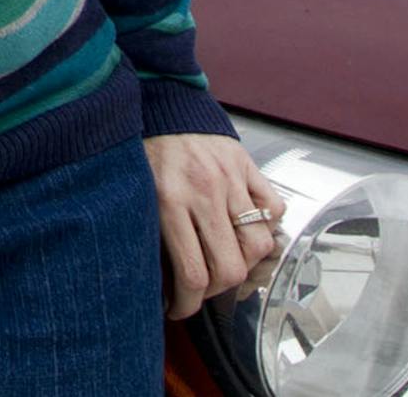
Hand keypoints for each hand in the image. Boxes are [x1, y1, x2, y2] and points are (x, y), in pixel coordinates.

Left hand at [143, 132, 287, 319]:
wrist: (158, 98)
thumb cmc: (143, 148)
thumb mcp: (134, 190)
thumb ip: (150, 230)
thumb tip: (159, 279)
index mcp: (168, 200)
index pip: (193, 273)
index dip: (189, 303)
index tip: (180, 308)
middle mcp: (203, 191)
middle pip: (232, 268)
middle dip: (219, 290)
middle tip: (203, 288)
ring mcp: (230, 177)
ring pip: (259, 244)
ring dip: (246, 262)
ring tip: (225, 259)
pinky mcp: (247, 164)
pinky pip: (273, 210)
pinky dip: (265, 225)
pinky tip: (243, 226)